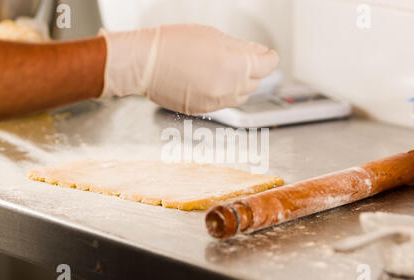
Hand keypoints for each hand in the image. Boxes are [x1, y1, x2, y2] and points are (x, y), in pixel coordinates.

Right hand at [100, 24, 278, 114]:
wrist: (143, 63)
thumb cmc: (172, 44)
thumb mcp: (212, 35)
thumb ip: (241, 46)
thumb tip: (258, 52)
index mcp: (233, 67)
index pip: (267, 66)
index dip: (269, 57)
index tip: (268, 54)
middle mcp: (227, 89)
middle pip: (256, 82)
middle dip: (254, 69)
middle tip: (243, 58)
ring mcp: (215, 103)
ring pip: (242, 96)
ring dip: (240, 83)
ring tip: (224, 69)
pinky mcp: (203, 111)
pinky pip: (224, 103)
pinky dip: (224, 92)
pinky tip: (210, 79)